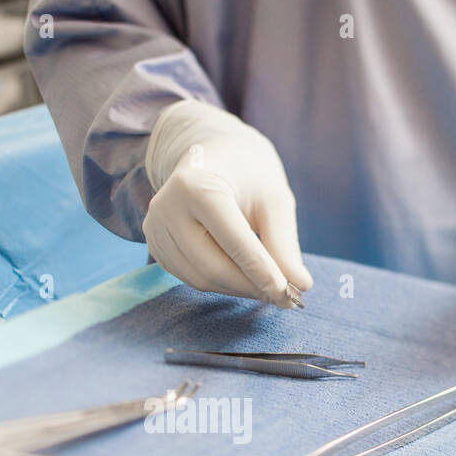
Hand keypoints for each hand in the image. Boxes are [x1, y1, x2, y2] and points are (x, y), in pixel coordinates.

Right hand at [143, 99, 311, 307]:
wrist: (213, 158)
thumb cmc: (248, 175)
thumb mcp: (274, 200)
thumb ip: (284, 243)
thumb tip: (299, 285)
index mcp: (196, 186)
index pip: (233, 242)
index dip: (262, 272)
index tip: (289, 293)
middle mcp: (167, 208)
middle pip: (212, 268)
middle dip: (250, 287)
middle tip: (283, 297)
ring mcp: (155, 228)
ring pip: (200, 279)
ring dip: (238, 289)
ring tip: (265, 286)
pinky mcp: (155, 245)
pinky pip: (190, 277)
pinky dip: (221, 284)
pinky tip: (241, 276)